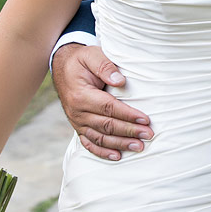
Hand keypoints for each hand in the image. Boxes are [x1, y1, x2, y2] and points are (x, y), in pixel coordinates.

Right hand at [51, 43, 151, 159]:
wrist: (62, 67)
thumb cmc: (81, 61)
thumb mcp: (91, 55)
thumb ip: (105, 66)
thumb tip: (120, 81)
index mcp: (81, 95)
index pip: (108, 108)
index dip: (127, 114)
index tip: (145, 119)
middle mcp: (77, 111)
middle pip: (106, 126)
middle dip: (129, 131)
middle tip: (148, 135)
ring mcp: (76, 121)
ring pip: (100, 137)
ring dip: (120, 144)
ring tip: (138, 147)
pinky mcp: (78, 126)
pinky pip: (89, 143)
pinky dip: (102, 152)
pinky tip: (117, 156)